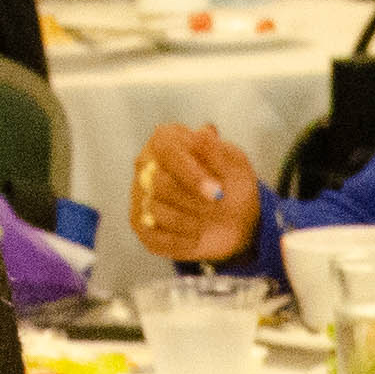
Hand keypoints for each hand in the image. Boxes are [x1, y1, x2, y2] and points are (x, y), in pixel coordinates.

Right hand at [131, 121, 264, 261]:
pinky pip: (156, 237)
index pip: (169, 151)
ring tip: (212, 222)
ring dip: (191, 221)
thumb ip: (219, 150)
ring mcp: (140, 195)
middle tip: (219, 207)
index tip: (218, 192)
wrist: (234, 219)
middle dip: (194, 200)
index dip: (192, 174)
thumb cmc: (231, 183)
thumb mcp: (235, 164)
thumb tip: (204, 132)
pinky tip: (199, 238)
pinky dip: (182, 241)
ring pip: (156, 210)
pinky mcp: (141, 226)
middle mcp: (146, 164)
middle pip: (159, 182)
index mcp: (166, 140)